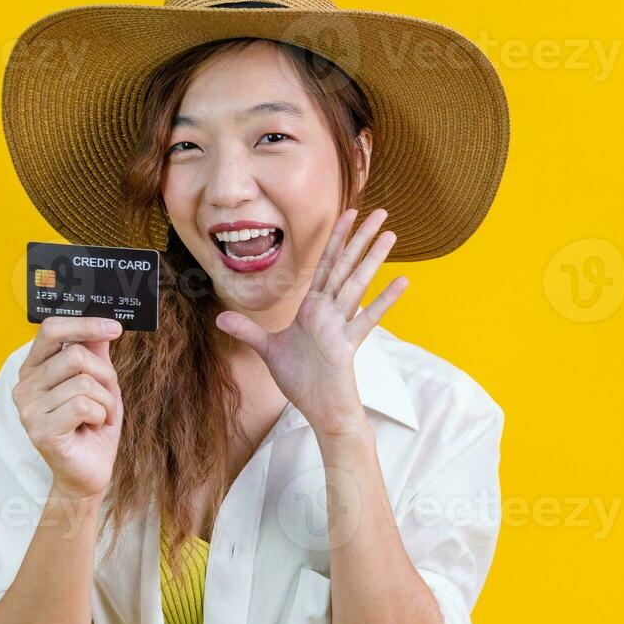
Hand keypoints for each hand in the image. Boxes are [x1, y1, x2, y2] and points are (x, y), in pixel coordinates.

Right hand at [12, 317, 124, 499]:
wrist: (89, 472)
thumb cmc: (92, 427)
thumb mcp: (100, 384)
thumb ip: (95, 354)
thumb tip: (101, 325)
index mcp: (34, 369)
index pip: (51, 330)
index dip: (84, 325)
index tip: (115, 328)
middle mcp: (25, 386)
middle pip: (75, 355)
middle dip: (105, 375)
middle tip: (108, 396)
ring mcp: (29, 410)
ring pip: (83, 382)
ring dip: (106, 401)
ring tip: (99, 417)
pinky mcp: (41, 430)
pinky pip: (83, 405)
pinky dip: (100, 415)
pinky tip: (93, 427)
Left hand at [215, 207, 409, 435]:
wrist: (320, 411)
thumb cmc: (301, 382)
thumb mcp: (268, 351)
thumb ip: (248, 331)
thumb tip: (221, 316)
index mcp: (312, 308)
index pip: (325, 265)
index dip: (335, 239)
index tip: (348, 214)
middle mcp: (329, 311)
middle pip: (346, 266)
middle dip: (361, 238)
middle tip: (381, 212)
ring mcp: (340, 326)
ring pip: (358, 284)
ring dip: (373, 259)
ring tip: (391, 235)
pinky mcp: (347, 345)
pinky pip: (367, 318)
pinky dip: (384, 300)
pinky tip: (402, 281)